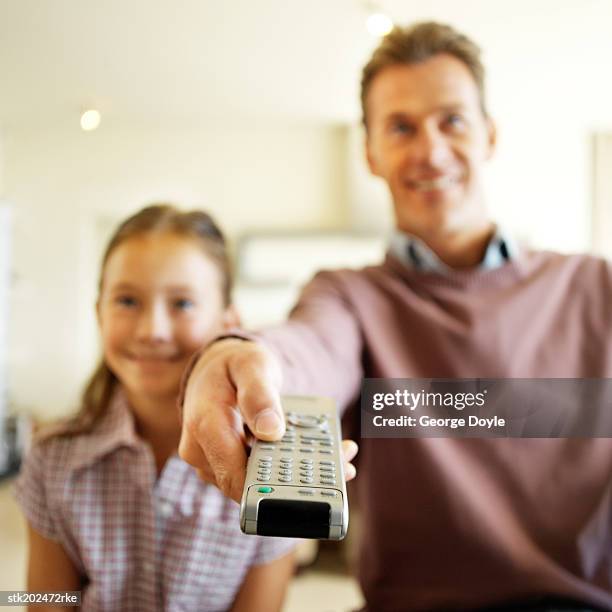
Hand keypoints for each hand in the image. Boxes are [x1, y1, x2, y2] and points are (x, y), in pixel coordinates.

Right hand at [178, 338, 357, 501]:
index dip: (271, 487)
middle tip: (340, 465)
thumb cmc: (232, 365)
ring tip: (340, 458)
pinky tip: (322, 457)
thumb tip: (271, 431)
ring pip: (257, 482)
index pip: (234, 476)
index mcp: (205, 427)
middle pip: (251, 484)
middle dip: (297, 480)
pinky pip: (258, 474)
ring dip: (297, 475)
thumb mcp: (250, 366)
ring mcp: (214, 463)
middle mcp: (204, 452)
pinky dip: (287, 467)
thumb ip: (259, 395)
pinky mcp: (227, 466)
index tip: (309, 481)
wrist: (215, 369)